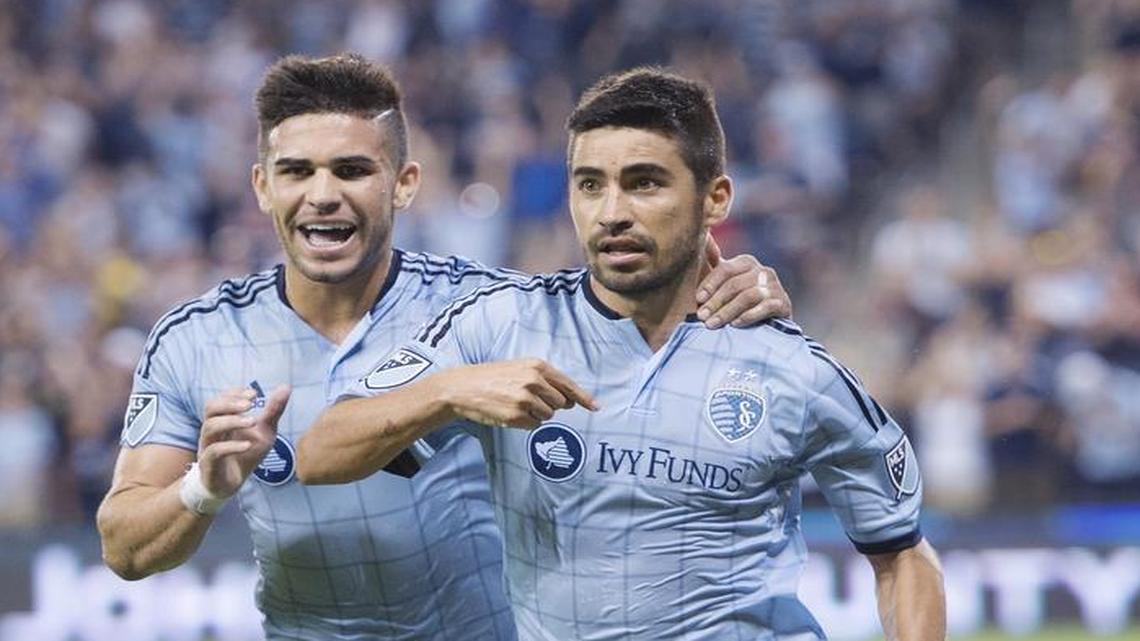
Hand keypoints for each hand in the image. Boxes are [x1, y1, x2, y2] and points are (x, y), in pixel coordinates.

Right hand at [197, 385, 290, 496]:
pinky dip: (231, 446)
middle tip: (250, 404)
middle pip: (210, 407)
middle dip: (229, 403)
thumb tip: (286, 386)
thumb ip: (273, 411)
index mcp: (223, 419)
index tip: (254, 394)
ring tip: (252, 421)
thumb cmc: (246, 454)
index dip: (234, 393)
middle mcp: (212, 430)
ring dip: (231, 421)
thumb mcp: (265, 431)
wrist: (233, 484)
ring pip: (210, 427)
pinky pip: (214, 451)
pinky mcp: (209, 465)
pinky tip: (247, 445)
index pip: (220, 398)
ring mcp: (208, 447)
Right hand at [436, 359, 597, 428]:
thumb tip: (571, 400)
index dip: (584, 398)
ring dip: (536, 414)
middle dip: (550, 405)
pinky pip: (533, 426)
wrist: (464, 387)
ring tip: (516, 403)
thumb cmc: (494, 377)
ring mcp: (525, 399)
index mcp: (537, 366)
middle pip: (560, 404)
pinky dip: (525, 423)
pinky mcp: (516, 416)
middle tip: (529, 399)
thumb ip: (546, 380)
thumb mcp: (521, 368)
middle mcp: (534, 381)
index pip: (568, 385)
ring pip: (548, 416)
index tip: (596, 407)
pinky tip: (510, 412)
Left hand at [696, 237, 792, 328]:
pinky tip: (734, 325)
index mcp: (745, 262)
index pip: (725, 270)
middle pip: (735, 285)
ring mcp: (774, 286)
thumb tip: (703, 236)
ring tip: (712, 324)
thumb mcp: (722, 282)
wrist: (766, 322)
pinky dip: (748, 316)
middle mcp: (762, 271)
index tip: (698, 299)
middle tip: (702, 317)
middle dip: (715, 302)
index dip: (710, 284)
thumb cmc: (736, 301)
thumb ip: (710, 262)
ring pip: (748, 297)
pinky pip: (765, 308)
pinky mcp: (783, 303)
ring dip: (727, 312)